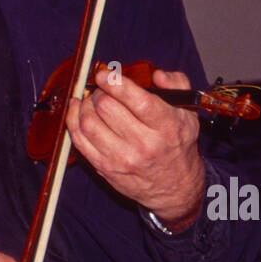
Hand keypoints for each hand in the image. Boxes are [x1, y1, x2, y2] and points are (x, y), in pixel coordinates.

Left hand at [65, 66, 205, 229]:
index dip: (115, 83)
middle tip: (103, 88)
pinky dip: (73, 120)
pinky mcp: (104, 167)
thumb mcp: (187, 112)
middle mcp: (144, 144)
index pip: (137, 101)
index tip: (104, 74)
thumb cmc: (177, 143)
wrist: (174, 186)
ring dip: (85, 104)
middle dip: (100, 91)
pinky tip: (77, 109)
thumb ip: (177, 85)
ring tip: (92, 99)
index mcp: (166, 126)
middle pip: (107, 108)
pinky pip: (79, 140)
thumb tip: (158, 75)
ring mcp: (122, 158)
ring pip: (89, 122)